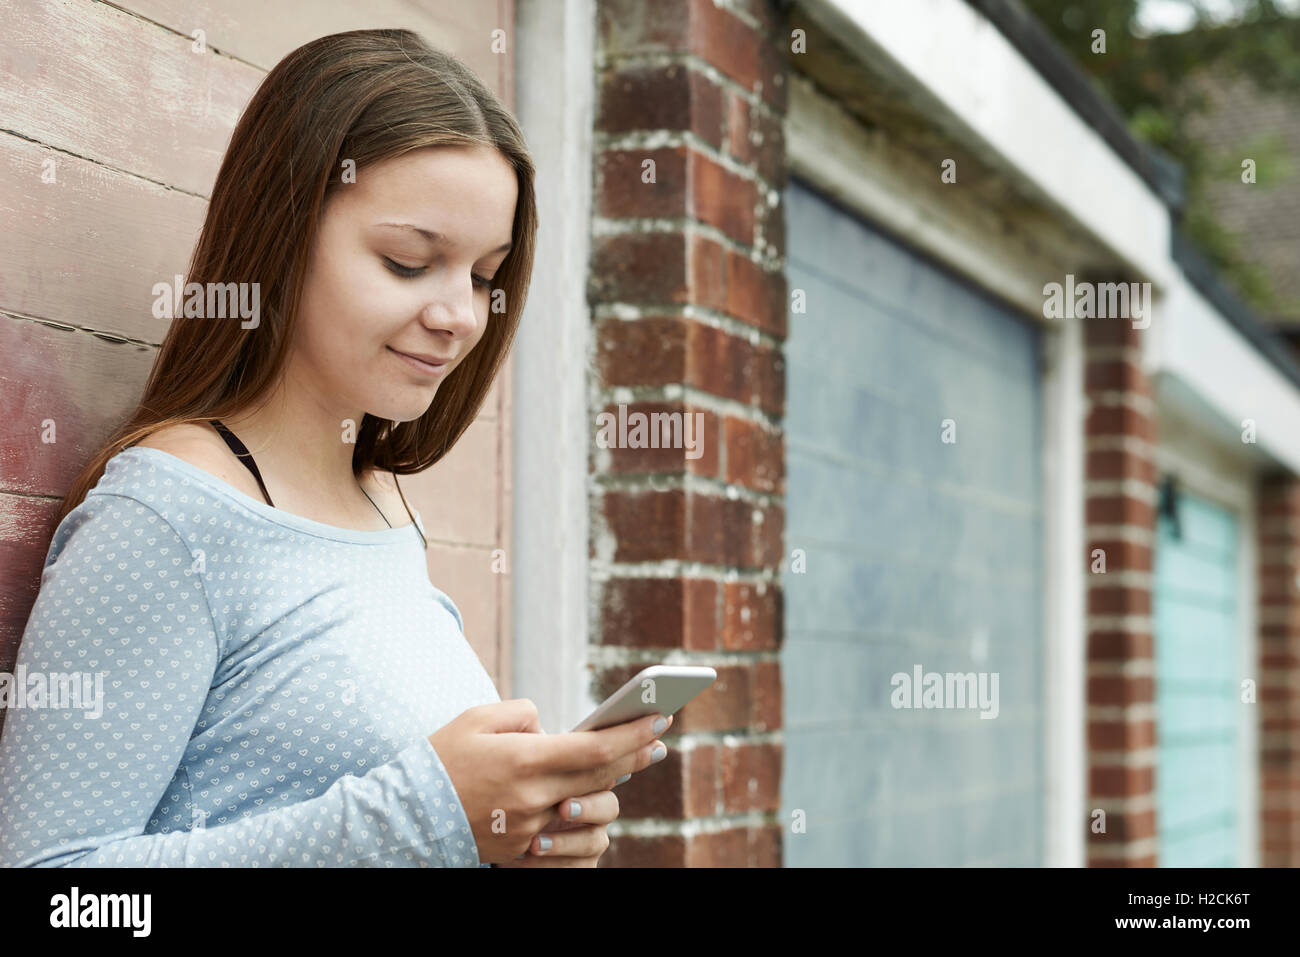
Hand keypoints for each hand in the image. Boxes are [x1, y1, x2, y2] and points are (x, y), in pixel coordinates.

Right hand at [427, 700, 670, 864]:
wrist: (404, 816)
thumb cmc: (441, 758)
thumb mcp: (477, 719)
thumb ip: (520, 713)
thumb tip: (549, 726)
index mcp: (524, 760)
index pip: (595, 747)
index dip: (632, 733)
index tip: (658, 717)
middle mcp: (533, 798)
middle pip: (601, 778)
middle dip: (635, 755)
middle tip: (658, 739)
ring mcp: (529, 830)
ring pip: (590, 812)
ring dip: (611, 788)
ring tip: (622, 767)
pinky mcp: (521, 851)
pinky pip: (567, 838)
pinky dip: (583, 818)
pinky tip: (592, 801)